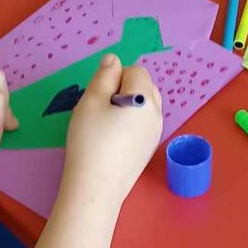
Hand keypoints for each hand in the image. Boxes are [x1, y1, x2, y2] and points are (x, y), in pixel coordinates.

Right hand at [59, 54, 163, 206]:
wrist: (96, 188)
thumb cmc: (90, 141)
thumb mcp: (90, 102)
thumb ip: (103, 76)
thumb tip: (113, 60)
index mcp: (145, 99)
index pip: (135, 71)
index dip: (114, 78)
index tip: (98, 97)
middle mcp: (157, 114)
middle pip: (145, 87)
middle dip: (124, 89)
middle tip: (101, 109)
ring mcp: (156, 133)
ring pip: (145, 106)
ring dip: (127, 106)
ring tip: (105, 125)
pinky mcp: (149, 149)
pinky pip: (143, 124)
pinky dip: (130, 123)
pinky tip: (112, 140)